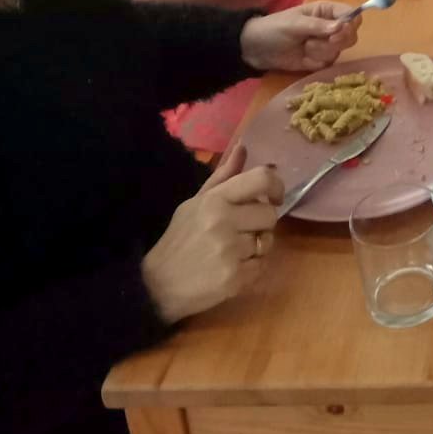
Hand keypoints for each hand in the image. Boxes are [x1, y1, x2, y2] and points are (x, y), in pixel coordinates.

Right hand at [142, 146, 282, 324]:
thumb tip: (244, 147)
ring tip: (233, 251)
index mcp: (215, 200)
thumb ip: (223, 177)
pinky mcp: (235, 279)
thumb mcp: (195, 203)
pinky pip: (262, 266)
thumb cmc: (178, 240)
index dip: (276, 186)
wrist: (156, 286)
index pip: (261, 179)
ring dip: (256, 247)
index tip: (274, 197)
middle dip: (261, 223)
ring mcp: (230, 252)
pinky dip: (251, 269)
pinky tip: (231, 269)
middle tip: (242, 231)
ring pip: (267, 242)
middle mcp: (224, 222)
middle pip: (270, 214)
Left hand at [241, 0, 359, 72]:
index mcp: (327, 10)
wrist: (257, 50)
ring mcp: (327, 43)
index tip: (337, 34)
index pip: (352, 14)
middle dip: (336, 41)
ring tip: (304, 46)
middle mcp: (331, 26)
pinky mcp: (321, 59)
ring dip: (321, 51)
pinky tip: (303, 57)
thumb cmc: (274, 28)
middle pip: (351, 34)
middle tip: (315, 42)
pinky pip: (330, 63)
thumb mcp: (294, 24)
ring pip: (340, 50)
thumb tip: (341, 27)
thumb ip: (318, 26)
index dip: (350, 24)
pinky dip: (316, 61)